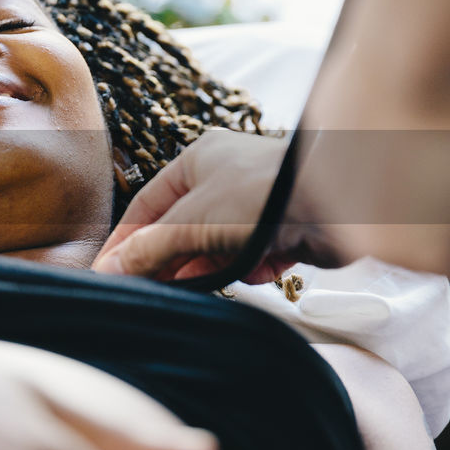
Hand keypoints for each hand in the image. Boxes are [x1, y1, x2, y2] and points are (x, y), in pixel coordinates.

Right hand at [93, 130, 338, 283]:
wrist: (342, 200)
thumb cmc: (263, 193)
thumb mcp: (191, 222)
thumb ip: (149, 249)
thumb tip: (110, 271)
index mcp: (197, 161)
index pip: (146, 206)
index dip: (126, 242)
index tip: (108, 273)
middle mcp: (225, 179)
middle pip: (180, 230)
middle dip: (171, 260)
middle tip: (153, 289)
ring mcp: (255, 205)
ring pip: (215, 248)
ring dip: (212, 267)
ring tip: (209, 281)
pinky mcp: (283, 231)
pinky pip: (250, 258)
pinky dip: (251, 268)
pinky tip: (259, 269)